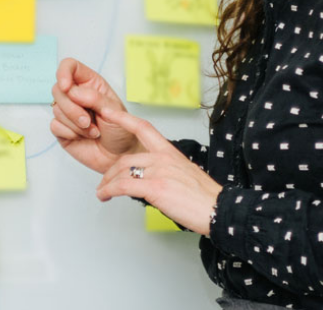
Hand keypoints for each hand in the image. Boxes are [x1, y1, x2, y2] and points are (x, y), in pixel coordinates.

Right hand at [49, 57, 141, 173]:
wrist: (121, 157)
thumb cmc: (122, 131)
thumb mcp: (114, 111)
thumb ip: (94, 98)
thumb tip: (72, 91)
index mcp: (90, 84)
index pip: (70, 67)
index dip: (64, 72)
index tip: (66, 86)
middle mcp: (76, 96)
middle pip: (58, 89)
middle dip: (72, 108)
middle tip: (88, 121)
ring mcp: (67, 112)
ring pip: (56, 109)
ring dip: (75, 124)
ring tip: (93, 131)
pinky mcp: (62, 129)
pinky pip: (55, 125)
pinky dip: (70, 133)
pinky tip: (83, 137)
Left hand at [93, 107, 221, 235]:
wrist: (220, 210)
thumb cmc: (204, 198)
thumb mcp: (185, 174)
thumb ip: (165, 170)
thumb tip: (151, 178)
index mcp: (170, 152)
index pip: (143, 127)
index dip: (123, 118)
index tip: (107, 111)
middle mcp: (163, 158)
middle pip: (126, 159)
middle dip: (110, 172)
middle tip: (104, 182)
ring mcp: (159, 172)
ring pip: (122, 173)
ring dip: (107, 183)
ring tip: (102, 192)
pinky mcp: (155, 188)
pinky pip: (122, 186)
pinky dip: (109, 191)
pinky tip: (105, 196)